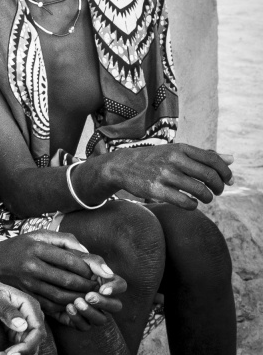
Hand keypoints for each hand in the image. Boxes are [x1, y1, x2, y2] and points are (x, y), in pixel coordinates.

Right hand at [14, 231, 126, 329]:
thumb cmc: (20, 247)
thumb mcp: (38, 235)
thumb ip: (64, 239)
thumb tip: (86, 252)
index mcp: (36, 248)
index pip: (70, 260)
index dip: (87, 268)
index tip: (95, 271)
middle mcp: (31, 266)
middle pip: (68, 280)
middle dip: (87, 285)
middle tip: (97, 286)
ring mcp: (28, 283)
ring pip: (61, 296)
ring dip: (79, 298)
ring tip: (89, 295)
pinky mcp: (26, 296)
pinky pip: (51, 305)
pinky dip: (65, 306)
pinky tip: (73, 302)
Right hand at [103, 144, 233, 209]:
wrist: (121, 166)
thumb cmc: (154, 159)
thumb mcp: (176, 152)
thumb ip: (203, 156)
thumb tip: (232, 159)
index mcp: (180, 148)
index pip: (213, 160)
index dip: (226, 172)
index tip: (228, 180)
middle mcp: (173, 159)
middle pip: (209, 176)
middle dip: (219, 187)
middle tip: (218, 191)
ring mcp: (164, 175)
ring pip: (200, 191)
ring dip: (208, 198)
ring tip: (205, 198)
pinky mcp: (155, 190)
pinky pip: (185, 202)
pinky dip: (193, 206)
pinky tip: (191, 203)